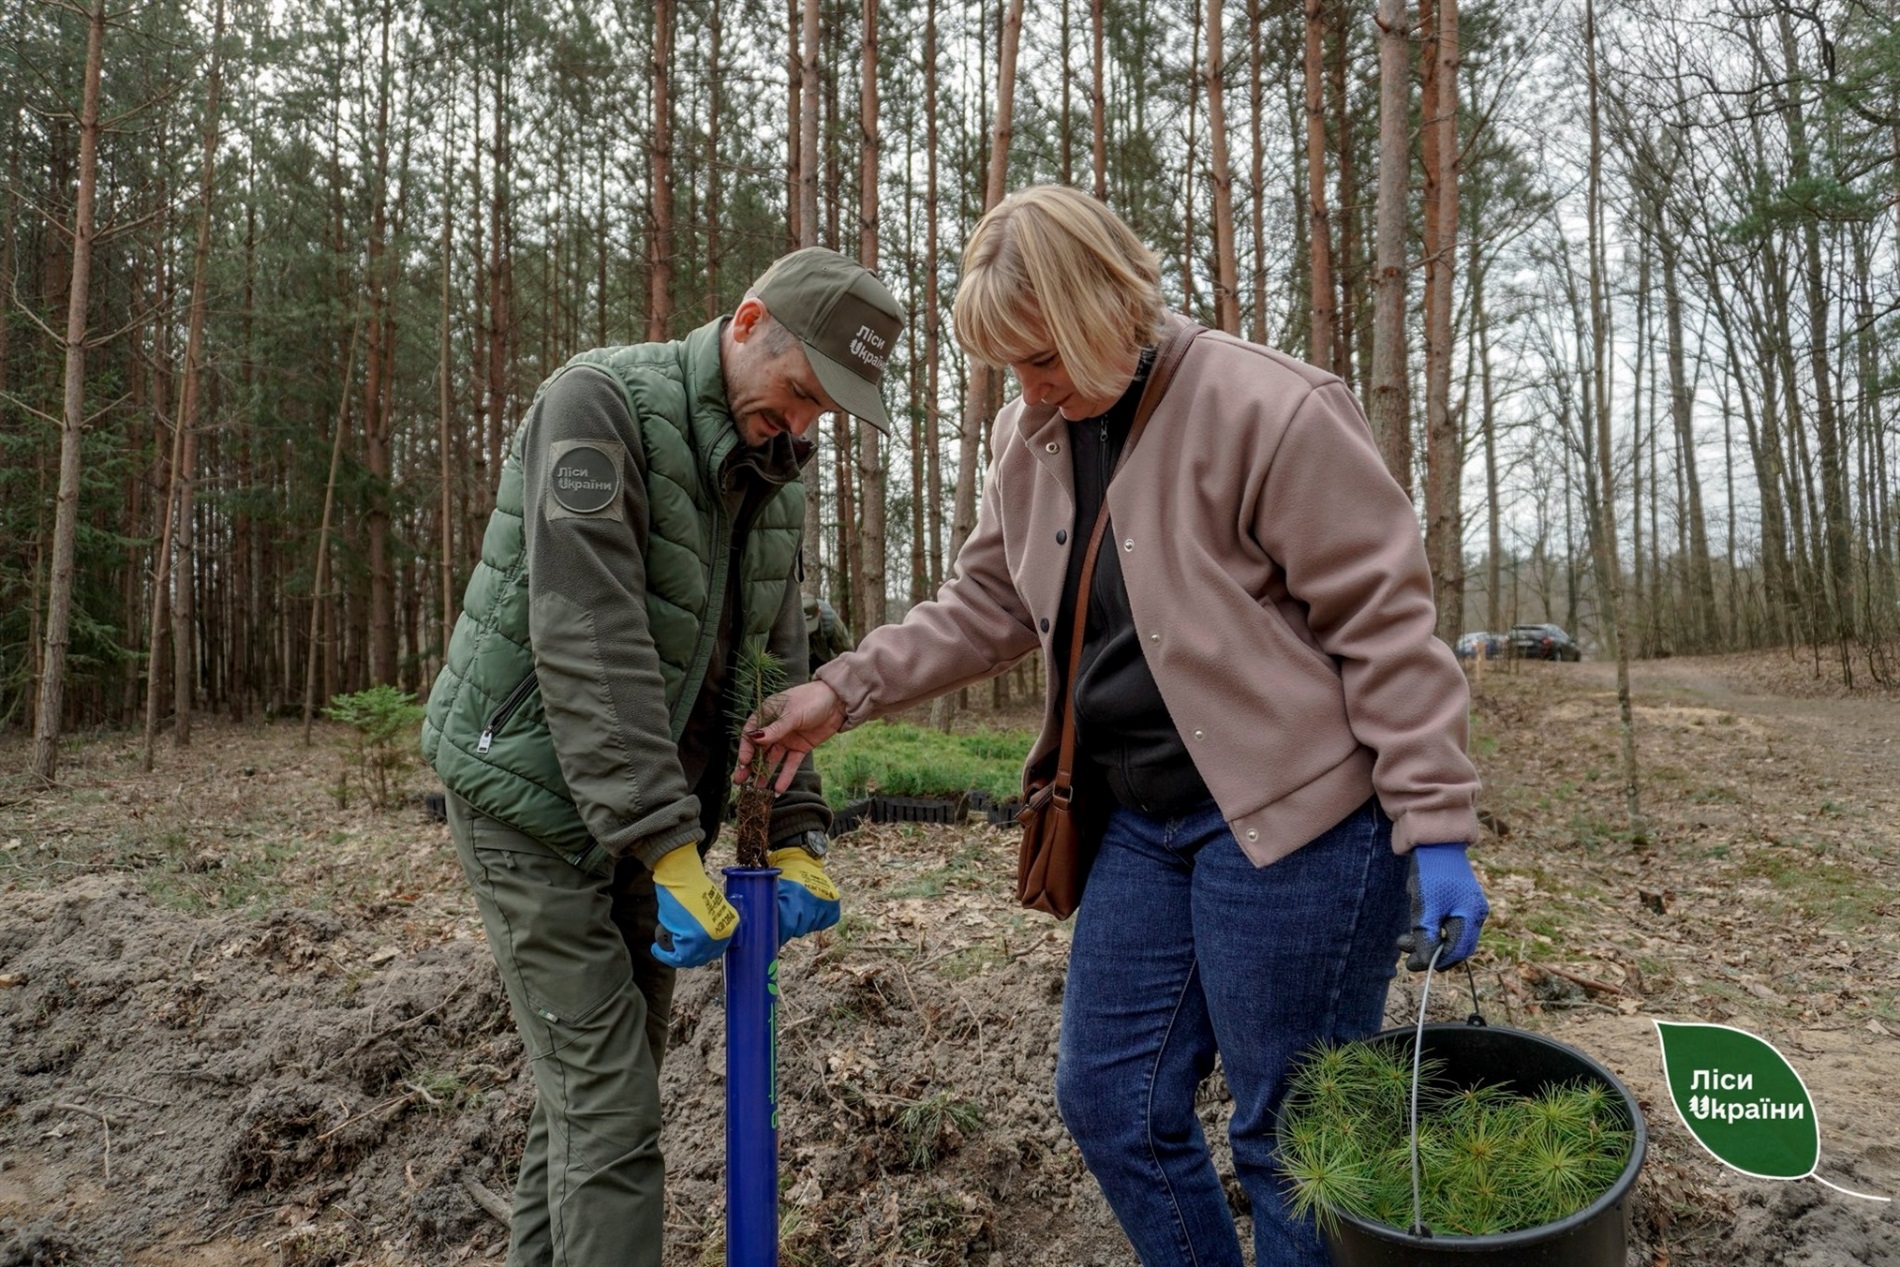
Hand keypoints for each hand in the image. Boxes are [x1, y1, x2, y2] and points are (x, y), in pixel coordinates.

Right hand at [650, 846, 739, 967]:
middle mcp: (723, 934)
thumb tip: (695, 939)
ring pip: (690, 959)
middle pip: (704, 956)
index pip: (716, 948)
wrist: (681, 876)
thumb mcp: (708, 907)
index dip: (699, 951)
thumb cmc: (691, 886)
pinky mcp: (692, 941)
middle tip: (674, 951)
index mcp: (730, 924)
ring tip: (663, 949)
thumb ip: (708, 924)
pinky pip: (677, 958)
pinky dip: (665, 956)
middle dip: (688, 956)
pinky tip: (657, 949)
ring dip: (675, 956)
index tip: (685, 949)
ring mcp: (709, 939)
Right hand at [735, 680, 848, 793]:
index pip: (751, 733)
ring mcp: (787, 739)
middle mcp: (775, 728)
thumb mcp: (792, 714)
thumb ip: (775, 729)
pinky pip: (790, 764)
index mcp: (767, 714)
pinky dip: (785, 776)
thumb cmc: (812, 700)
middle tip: (740, 781)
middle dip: (750, 765)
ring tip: (757, 789)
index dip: (746, 748)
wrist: (838, 702)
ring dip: (765, 773)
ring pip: (773, 759)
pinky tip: (778, 789)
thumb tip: (755, 739)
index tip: (743, 762)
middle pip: (759, 749)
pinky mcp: (800, 748)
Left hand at [768, 844, 841, 945]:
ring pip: (811, 927)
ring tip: (798, 912)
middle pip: (800, 929)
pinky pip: (826, 922)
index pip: (788, 926)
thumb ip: (766, 906)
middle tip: (784, 923)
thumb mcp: (772, 888)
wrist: (801, 860)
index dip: (780, 934)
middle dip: (790, 929)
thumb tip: (753, 928)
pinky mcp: (834, 903)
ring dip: (804, 924)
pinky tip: (812, 911)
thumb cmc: (782, 877)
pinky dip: (819, 921)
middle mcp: (810, 898)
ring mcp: (824, 901)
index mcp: (793, 895)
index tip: (774, 937)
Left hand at [1398, 842, 1488, 970]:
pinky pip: (1450, 923)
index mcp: (1472, 916)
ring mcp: (1471, 906)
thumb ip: (1426, 936)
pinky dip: (1433, 928)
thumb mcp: (1424, 908)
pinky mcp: (1462, 900)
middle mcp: (1476, 913)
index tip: (1411, 964)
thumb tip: (1425, 961)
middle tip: (1404, 948)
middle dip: (1430, 951)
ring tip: (1403, 937)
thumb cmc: (1431, 873)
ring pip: (1451, 935)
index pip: (1457, 952)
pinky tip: (1417, 924)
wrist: (1435, 841)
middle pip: (1456, 947)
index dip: (1434, 961)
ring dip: (1428, 940)